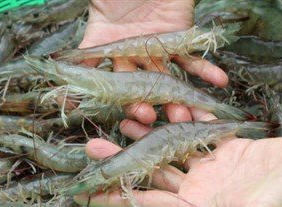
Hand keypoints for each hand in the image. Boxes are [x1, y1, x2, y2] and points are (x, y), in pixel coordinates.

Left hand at [74, 131, 281, 206]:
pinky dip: (178, 122)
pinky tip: (159, 109)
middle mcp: (198, 194)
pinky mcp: (225, 153)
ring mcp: (210, 173)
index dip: (116, 199)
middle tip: (91, 145)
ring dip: (144, 137)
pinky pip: (194, 135)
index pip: (146, 205)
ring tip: (122, 119)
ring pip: (167, 152)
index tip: (87, 193)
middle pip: (149, 175)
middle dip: (119, 162)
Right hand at [81, 0, 228, 129]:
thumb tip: (62, 76)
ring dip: (178, 98)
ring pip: (167, 80)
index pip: (109, 82)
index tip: (129, 115)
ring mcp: (156, 50)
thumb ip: (84, 47)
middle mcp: (131, 57)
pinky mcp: (178, 39)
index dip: (118, 100)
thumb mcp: (96, 12)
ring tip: (189, 114)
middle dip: (148, 105)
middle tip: (155, 119)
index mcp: (107, 51)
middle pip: (140, 87)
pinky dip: (206, 70)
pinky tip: (220, 81)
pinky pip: (193, 58)